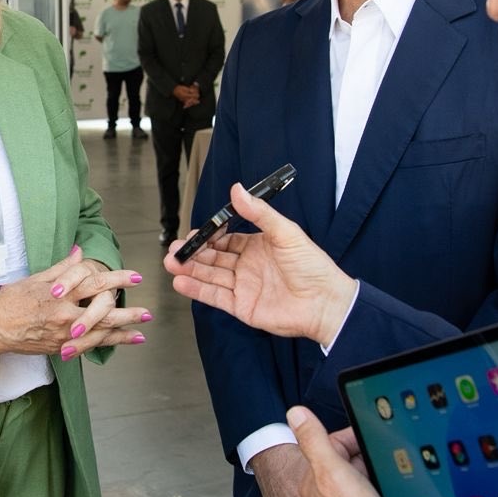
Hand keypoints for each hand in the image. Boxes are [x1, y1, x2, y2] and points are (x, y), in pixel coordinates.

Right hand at [0, 247, 147, 357]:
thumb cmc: (11, 302)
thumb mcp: (36, 279)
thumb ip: (62, 268)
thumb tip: (80, 253)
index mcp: (60, 295)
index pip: (95, 284)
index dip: (117, 279)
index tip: (134, 276)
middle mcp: (66, 317)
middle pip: (104, 313)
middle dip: (128, 312)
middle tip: (147, 311)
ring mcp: (64, 336)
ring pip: (101, 334)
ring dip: (123, 332)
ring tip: (142, 330)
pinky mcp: (61, 349)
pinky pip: (90, 348)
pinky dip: (108, 344)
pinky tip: (122, 342)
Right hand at [163, 181, 356, 344]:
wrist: (326, 303)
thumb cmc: (313, 267)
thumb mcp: (286, 232)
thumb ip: (259, 213)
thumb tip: (237, 190)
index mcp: (257, 246)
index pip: (225, 238)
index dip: (208, 236)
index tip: (195, 232)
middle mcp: (247, 266)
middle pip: (213, 257)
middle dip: (193, 252)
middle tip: (175, 248)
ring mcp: (243, 287)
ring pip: (209, 275)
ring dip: (189, 269)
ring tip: (171, 262)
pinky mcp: (242, 307)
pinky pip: (214, 297)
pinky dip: (197, 290)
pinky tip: (181, 282)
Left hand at [286, 407, 397, 496]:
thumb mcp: (331, 471)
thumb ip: (313, 441)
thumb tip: (295, 414)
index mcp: (314, 483)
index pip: (330, 449)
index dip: (351, 440)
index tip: (368, 437)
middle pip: (342, 467)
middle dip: (360, 459)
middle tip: (379, 457)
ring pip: (354, 485)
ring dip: (367, 477)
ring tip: (382, 476)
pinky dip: (373, 496)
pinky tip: (383, 495)